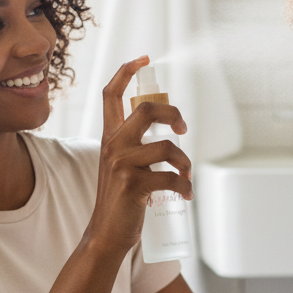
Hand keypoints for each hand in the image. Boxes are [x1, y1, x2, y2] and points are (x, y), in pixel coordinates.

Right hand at [85, 56, 191, 254]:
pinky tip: (185, 195)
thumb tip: (168, 135)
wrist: (105, 234)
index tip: (145, 58)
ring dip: (185, 162)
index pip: (111, 94)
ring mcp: (122, 164)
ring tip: (186, 175)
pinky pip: (171, 177)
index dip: (127, 71)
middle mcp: (113, 145)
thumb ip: (134, 147)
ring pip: (167, 146)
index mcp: (109, 137)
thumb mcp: (120, 166)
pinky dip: (184, 186)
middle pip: (148, 109)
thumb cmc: (119, 200)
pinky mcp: (133, 185)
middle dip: (174, 113)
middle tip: (183, 129)